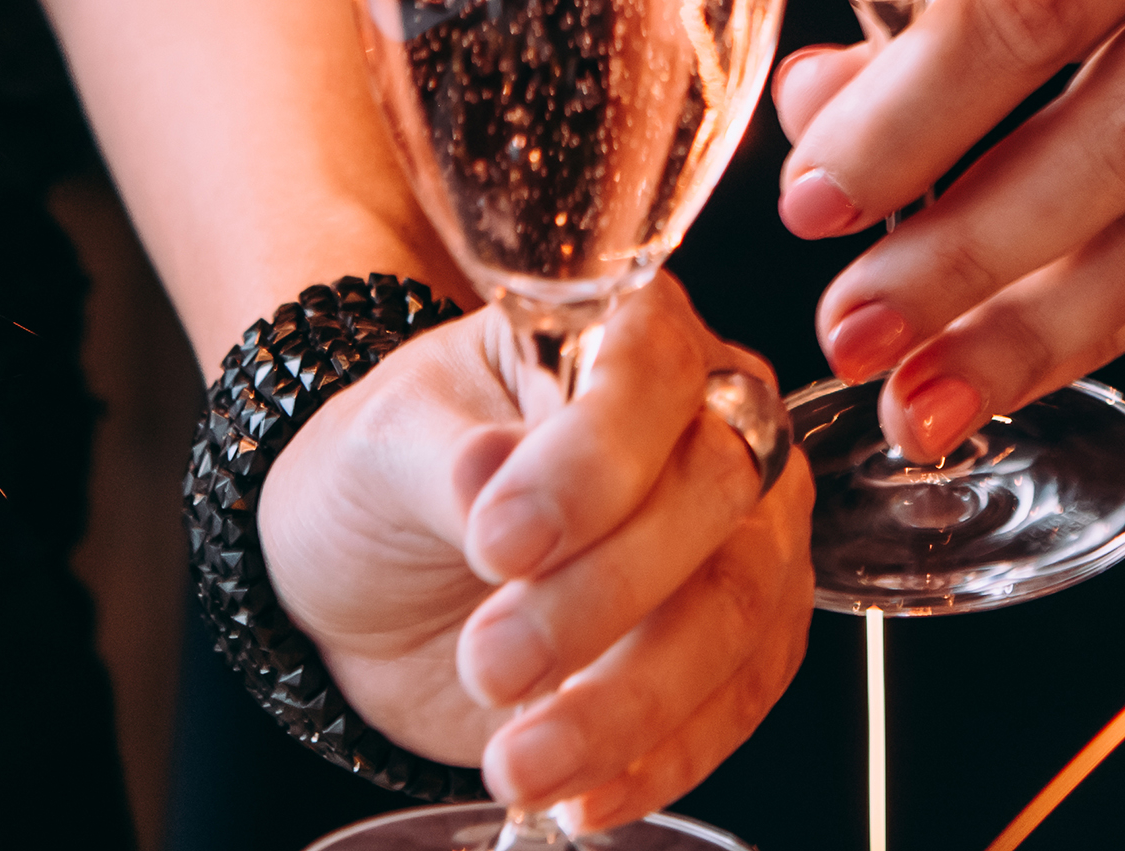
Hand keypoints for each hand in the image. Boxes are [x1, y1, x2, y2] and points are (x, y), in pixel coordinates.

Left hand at [258, 275, 810, 829]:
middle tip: (489, 662)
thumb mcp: (382, 446)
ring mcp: (743, 526)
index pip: (649, 376)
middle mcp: (710, 415)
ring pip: (739, 609)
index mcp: (626, 331)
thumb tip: (493, 472)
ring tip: (521, 760)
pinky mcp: (743, 633)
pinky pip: (739, 697)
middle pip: (712, 495)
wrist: (380, 584)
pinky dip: (665, 756)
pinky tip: (584, 792)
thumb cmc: (389, 479)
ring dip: (632, 702)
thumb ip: (444, 457)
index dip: (589, 466)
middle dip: (601, 598)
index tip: (499, 543)